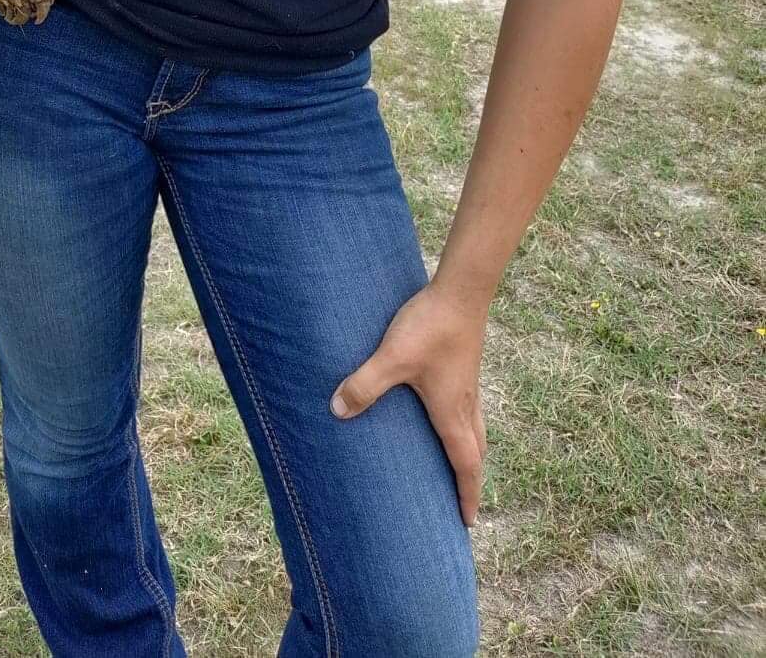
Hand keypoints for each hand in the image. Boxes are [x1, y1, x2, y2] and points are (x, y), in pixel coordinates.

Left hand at [329, 283, 488, 526]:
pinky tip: (443, 408)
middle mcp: (465, 403)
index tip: (468, 522)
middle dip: (469, 478)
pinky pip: (468, 405)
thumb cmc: (430, 327)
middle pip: (475, 451)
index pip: (465, 464)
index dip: (467, 494)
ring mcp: (468, 383)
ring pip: (474, 427)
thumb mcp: (392, 358)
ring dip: (468, 450)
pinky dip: (462, 422)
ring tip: (455, 461)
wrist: (460, 290)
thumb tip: (336, 411)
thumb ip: (364, 384)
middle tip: (464, 502)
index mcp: (452, 412)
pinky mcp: (463, 364)